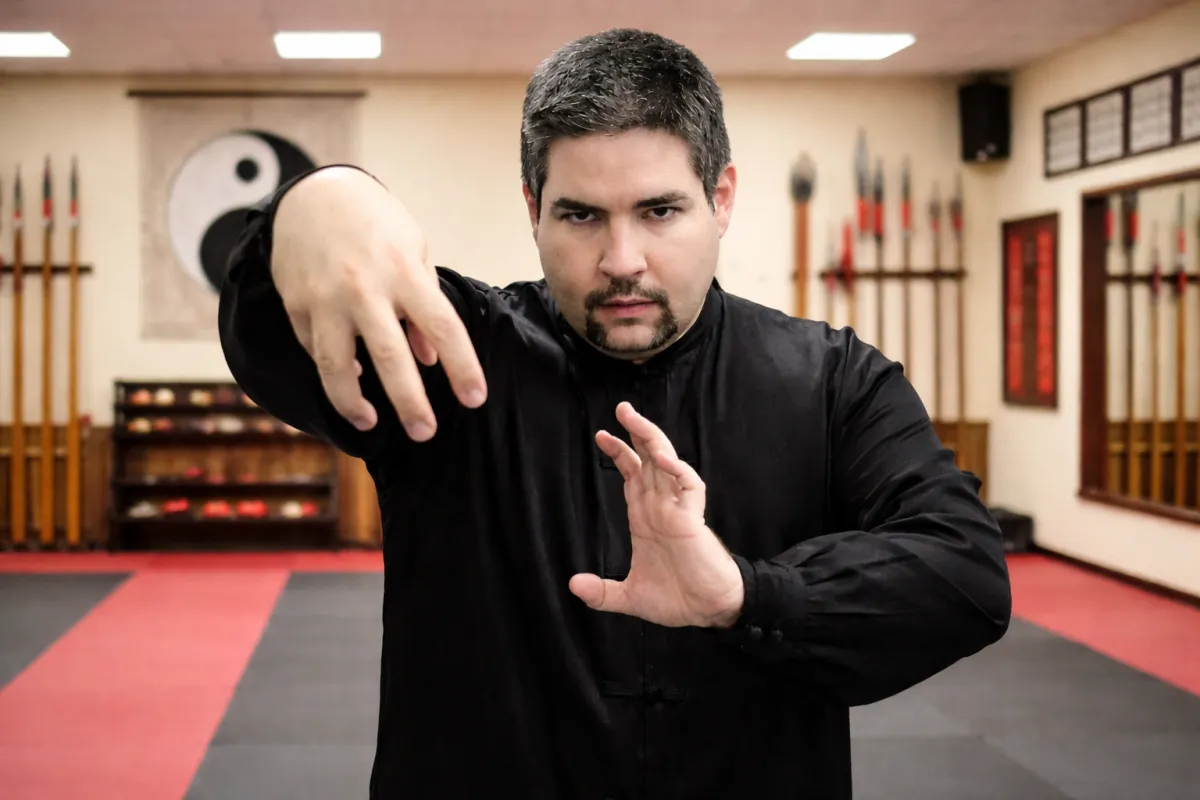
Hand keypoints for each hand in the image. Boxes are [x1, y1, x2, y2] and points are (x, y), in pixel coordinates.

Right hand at [270, 166, 486, 440]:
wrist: (313, 196)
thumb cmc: (376, 224)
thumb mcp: (414, 253)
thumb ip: (423, 307)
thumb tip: (429, 358)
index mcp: (404, 272)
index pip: (443, 328)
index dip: (462, 368)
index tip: (475, 399)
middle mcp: (364, 288)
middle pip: (390, 358)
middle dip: (410, 403)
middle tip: (425, 432)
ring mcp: (325, 299)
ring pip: (337, 367)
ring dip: (354, 403)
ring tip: (371, 421)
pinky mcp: (296, 306)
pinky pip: (315, 350)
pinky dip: (333, 370)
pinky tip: (347, 380)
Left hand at [569, 402, 744, 627]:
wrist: (707, 612)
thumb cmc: (676, 599)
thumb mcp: (629, 596)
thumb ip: (602, 592)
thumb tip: (573, 585)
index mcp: (646, 518)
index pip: (632, 475)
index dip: (619, 453)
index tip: (602, 435)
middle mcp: (661, 507)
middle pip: (648, 459)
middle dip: (636, 433)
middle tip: (621, 409)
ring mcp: (678, 510)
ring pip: (667, 463)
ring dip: (652, 440)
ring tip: (636, 420)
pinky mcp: (694, 519)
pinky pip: (689, 486)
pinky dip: (678, 470)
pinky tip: (663, 459)